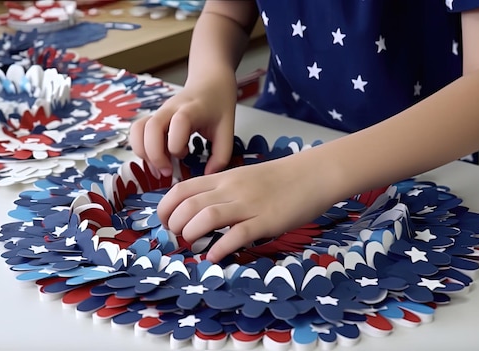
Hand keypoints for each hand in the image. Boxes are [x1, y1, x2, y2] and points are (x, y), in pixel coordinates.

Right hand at [129, 77, 237, 177]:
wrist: (209, 81)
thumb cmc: (218, 103)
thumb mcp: (227, 130)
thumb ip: (221, 155)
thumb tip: (207, 175)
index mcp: (192, 109)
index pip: (178, 123)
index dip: (177, 144)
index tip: (185, 155)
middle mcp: (171, 109)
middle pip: (150, 127)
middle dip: (154, 155)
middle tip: (167, 171)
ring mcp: (160, 112)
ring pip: (138, 129)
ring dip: (143, 152)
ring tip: (158, 166)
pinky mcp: (154, 118)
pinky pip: (138, 131)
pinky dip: (141, 147)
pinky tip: (157, 157)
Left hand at [157, 151, 337, 262]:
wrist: (313, 174)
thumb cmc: (278, 179)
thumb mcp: (243, 177)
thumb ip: (221, 191)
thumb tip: (196, 211)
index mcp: (223, 178)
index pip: (182, 190)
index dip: (165, 208)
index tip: (165, 223)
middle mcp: (231, 189)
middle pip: (189, 205)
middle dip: (175, 225)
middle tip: (178, 237)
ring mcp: (249, 204)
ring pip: (207, 217)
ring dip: (192, 234)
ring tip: (193, 245)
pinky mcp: (267, 221)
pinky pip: (236, 235)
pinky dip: (220, 248)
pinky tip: (214, 256)